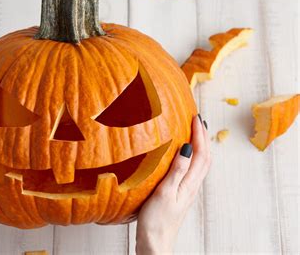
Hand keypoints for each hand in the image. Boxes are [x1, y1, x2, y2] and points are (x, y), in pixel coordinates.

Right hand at [136, 115, 210, 254]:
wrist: (155, 243)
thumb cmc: (156, 221)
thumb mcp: (165, 192)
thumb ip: (177, 170)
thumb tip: (188, 148)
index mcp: (190, 184)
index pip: (201, 154)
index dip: (200, 135)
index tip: (196, 117)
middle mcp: (192, 186)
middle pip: (204, 158)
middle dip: (203, 137)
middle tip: (196, 120)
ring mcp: (186, 191)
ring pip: (199, 164)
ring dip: (198, 146)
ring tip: (192, 133)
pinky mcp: (179, 194)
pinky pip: (190, 170)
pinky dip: (190, 157)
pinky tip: (180, 155)